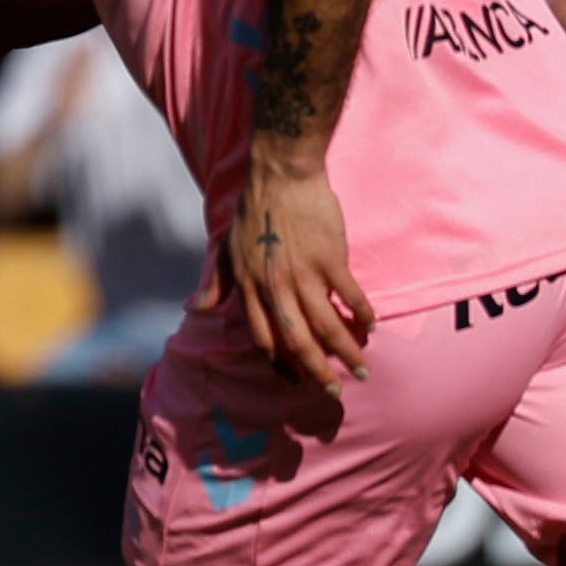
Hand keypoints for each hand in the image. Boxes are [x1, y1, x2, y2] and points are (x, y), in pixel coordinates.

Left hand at [220, 146, 374, 387]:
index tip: (295, 381)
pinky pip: (349, 295)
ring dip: (346, 351)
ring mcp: (304, 274)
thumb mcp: (225, 250)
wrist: (281, 175)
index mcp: (250, 288)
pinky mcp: (330, 258)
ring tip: (362, 370)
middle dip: (316, 371)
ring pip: (327, 325)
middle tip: (334, 390)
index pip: (263, 338)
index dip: (279, 364)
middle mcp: (275, 287)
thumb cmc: (253, 211)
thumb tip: (195, 309)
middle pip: (297, 341)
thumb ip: (215, 284)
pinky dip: (361, 314)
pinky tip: (369, 325)